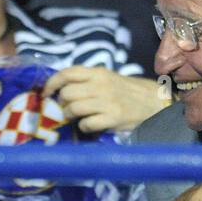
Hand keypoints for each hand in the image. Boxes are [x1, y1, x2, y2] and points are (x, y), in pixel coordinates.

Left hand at [42, 67, 169, 132]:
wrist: (156, 102)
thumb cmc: (128, 92)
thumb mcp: (108, 79)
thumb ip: (87, 81)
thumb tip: (60, 90)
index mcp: (98, 73)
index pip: (67, 73)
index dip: (51, 83)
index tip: (45, 93)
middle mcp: (101, 85)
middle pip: (66, 93)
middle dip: (61, 104)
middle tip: (66, 109)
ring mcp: (107, 101)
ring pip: (73, 109)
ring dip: (70, 116)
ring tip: (76, 118)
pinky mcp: (113, 118)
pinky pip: (86, 124)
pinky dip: (84, 127)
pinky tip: (90, 126)